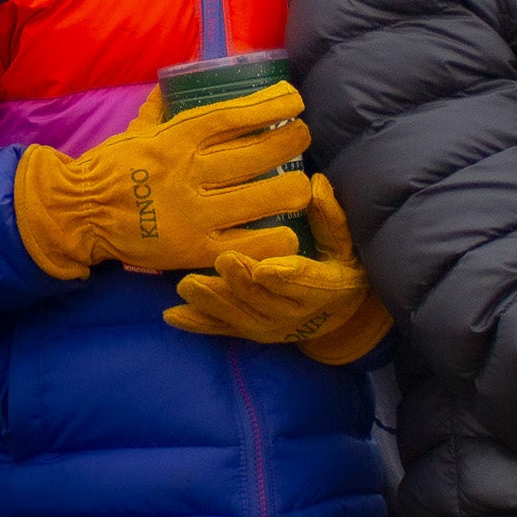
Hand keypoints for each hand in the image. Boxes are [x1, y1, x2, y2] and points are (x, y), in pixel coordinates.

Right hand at [14, 82, 310, 278]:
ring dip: (292, 189)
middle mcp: (188, 173)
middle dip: (292, 142)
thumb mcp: (137, 128)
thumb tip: (179, 78)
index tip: (296, 100)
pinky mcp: (194, 250)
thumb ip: (164, 106)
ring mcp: (193, 214)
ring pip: (261, 198)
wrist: (76, 214)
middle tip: (303, 137)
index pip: (234, 116)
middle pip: (258, 154)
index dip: (271, 106)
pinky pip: (246, 246)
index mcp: (175, 139)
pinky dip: (274, 238)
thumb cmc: (111, 167)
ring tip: (301, 185)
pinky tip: (286, 230)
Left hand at [164, 174, 392, 364]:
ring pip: (239, 316)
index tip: (265, 267)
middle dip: (241, 283)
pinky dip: (197, 324)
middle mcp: (296, 314)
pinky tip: (172, 315)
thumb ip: (331, 215)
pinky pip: (222, 329)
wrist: (337, 311)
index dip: (285, 276)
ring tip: (189, 285)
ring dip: (214, 302)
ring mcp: (270, 327)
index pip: (305, 282)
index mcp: (325, 288)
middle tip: (222, 260)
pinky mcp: (250, 333)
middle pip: (265, 299)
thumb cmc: (340, 263)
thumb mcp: (344, 240)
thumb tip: (317, 183)